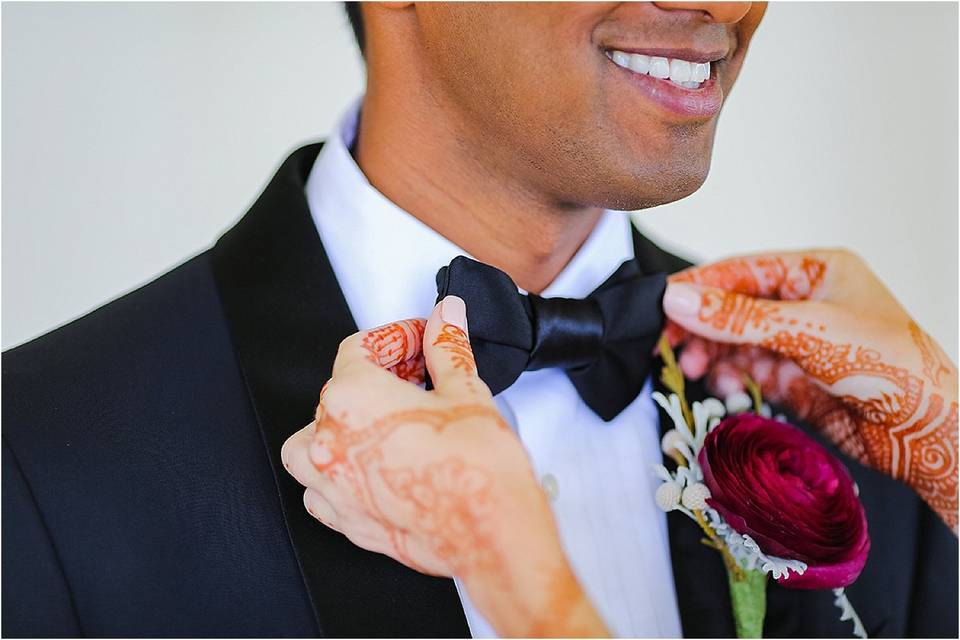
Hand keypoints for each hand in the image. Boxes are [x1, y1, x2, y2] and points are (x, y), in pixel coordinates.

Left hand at [281, 296, 607, 636]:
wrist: (490, 534)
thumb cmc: (477, 468)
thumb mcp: (465, 391)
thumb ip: (446, 347)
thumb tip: (446, 316)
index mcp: (353, 396)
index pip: (359, 348)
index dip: (396, 337)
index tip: (422, 341)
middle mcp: (330, 439)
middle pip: (339, 390)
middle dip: (381, 376)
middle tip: (423, 378)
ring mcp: (331, 484)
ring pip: (313, 440)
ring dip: (341, 424)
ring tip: (381, 422)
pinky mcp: (345, 520)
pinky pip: (318, 489)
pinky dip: (335, 472)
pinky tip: (369, 466)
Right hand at [662, 249, 957, 532]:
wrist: (926, 434)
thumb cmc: (888, 366)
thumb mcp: (807, 332)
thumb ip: (738, 317)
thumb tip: (675, 299)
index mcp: (815, 271)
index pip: (741, 271)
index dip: (699, 288)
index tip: (660, 305)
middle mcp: (803, 303)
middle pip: (732, 307)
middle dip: (701, 326)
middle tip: (670, 345)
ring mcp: (796, 343)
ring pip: (733, 342)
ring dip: (710, 355)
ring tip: (694, 370)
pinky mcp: (792, 380)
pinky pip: (745, 372)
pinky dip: (728, 379)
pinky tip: (727, 389)